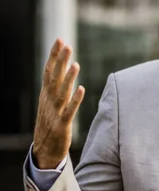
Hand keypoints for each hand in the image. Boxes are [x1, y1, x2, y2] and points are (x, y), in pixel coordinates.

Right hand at [32, 39, 84, 168]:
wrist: (44, 150)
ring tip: (75, 64)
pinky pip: (69, 111)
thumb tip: (62, 68)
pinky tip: (81, 89)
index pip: (49, 71)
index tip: (59, 40)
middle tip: (67, 45)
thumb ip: (56, 86)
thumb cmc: (50, 124)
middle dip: (60, 61)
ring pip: (61, 92)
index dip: (54, 56)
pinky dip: (74, 100)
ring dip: (68, 78)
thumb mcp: (50, 103)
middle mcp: (48, 101)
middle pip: (54, 78)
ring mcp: (54, 113)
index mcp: (46, 94)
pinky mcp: (62, 125)